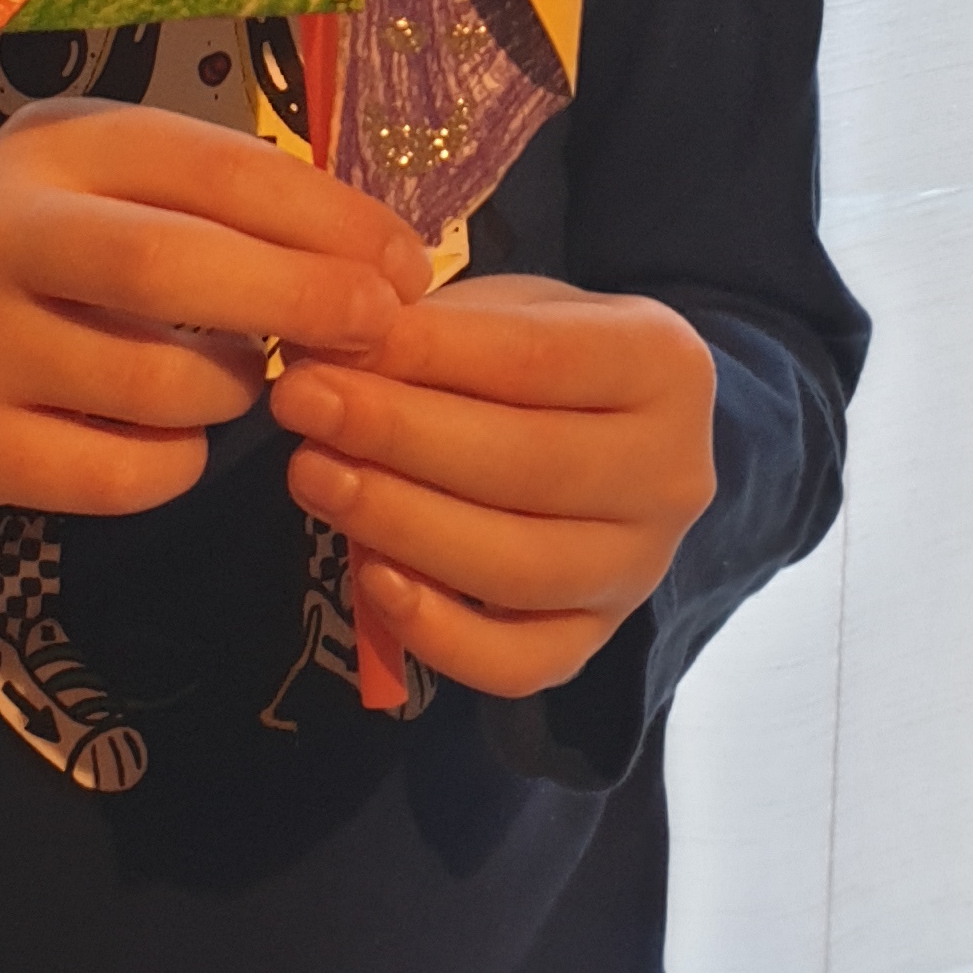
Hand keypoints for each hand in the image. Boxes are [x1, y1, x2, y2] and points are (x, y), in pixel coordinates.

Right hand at [0, 100, 430, 549]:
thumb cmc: (43, 257)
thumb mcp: (112, 190)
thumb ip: (225, 206)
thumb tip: (385, 259)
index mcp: (55, 145)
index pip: (213, 166)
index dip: (327, 217)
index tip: (406, 264)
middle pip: (173, 265)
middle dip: (300, 298)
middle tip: (379, 330)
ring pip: (158, 383)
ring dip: (235, 390)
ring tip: (239, 381)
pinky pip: (124, 472)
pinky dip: (179, 463)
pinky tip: (169, 437)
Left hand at [267, 273, 717, 698]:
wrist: (611, 428)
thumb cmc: (540, 354)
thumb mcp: (502, 310)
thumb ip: (431, 327)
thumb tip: (326, 348)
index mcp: (664, 364)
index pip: (539, 359)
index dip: (427, 354)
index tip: (332, 345)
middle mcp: (672, 474)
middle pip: (529, 466)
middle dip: (397, 436)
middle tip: (300, 405)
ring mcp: (641, 569)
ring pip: (520, 568)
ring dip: (400, 523)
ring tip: (311, 474)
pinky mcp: (599, 639)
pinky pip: (520, 663)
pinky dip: (441, 634)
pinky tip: (371, 577)